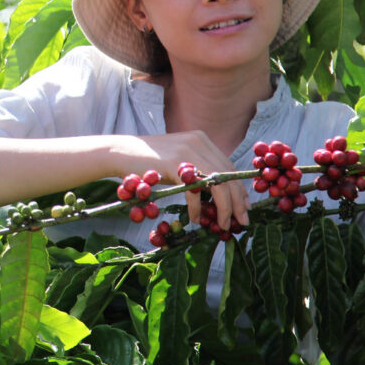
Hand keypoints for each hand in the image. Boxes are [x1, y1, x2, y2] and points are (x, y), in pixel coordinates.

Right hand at [106, 131, 249, 231]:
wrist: (120, 152)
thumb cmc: (148, 161)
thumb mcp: (178, 160)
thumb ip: (197, 169)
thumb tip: (217, 194)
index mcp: (202, 140)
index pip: (229, 167)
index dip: (239, 189)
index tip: (244, 208)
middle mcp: (198, 142)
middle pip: (228, 175)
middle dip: (238, 202)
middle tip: (242, 221)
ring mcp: (187, 151)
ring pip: (218, 183)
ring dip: (223, 208)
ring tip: (222, 224)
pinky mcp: (174, 163)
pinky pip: (194, 190)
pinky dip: (197, 207)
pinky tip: (195, 217)